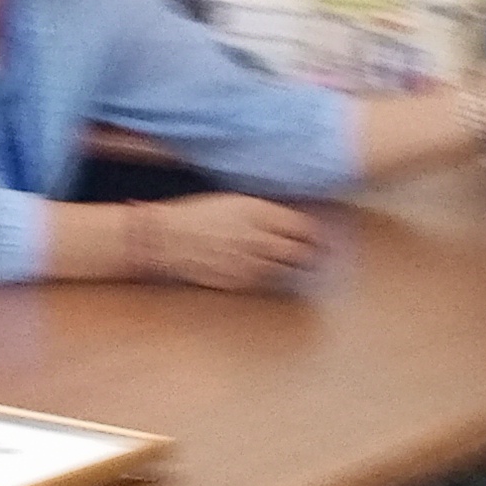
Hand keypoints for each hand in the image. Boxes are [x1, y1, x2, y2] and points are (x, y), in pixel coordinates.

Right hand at [141, 192, 322, 291]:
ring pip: (283, 271)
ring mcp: (245, 263)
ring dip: (293, 269)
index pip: (301, 227)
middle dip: (313, 255)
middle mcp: (255, 238)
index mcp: (256, 212)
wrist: (164, 237)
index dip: (315, 234)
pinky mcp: (234, 282)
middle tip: (320, 256)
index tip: (321, 237)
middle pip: (299, 253)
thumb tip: (292, 223)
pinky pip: (261, 283)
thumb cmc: (196, 214)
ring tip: (300, 267)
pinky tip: (270, 274)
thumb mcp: (233, 202)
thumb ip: (264, 212)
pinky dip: (270, 278)